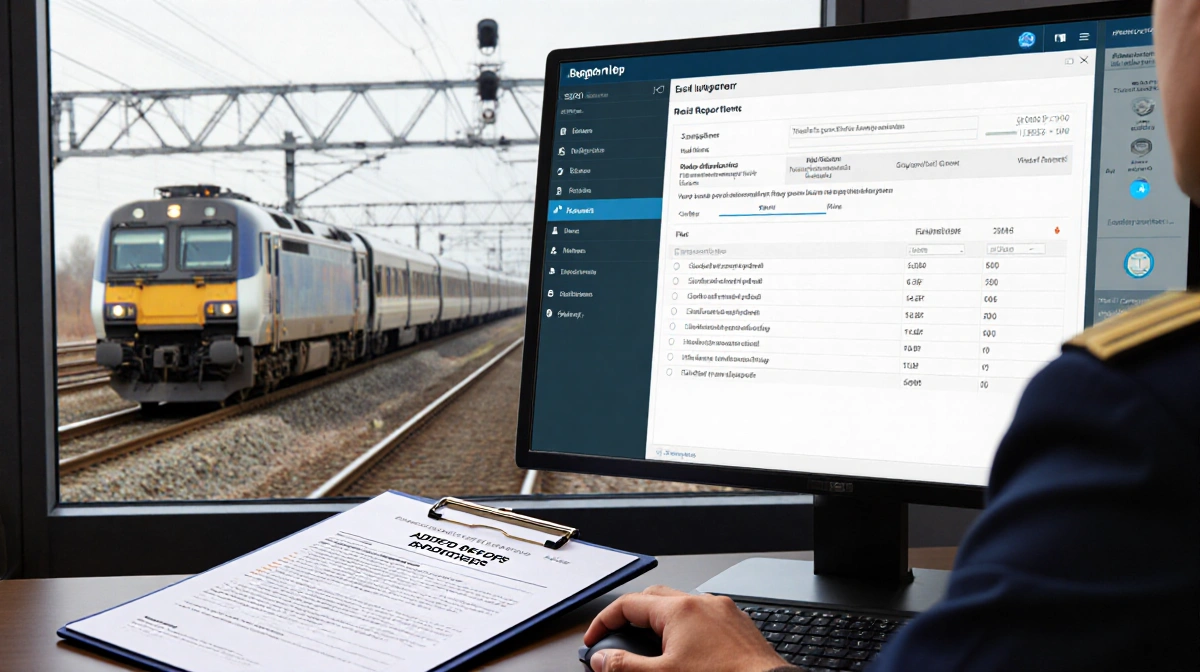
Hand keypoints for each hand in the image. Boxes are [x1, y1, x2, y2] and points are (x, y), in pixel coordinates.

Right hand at [583, 585, 790, 671]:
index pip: (628, 604)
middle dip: (631, 617)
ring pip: (681, 607)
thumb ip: (626, 667)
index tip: (595, 640)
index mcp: (680, 610)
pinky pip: (704, 618)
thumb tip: (602, 660)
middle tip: (618, 640)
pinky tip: (687, 652)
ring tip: (652, 650)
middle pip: (654, 598)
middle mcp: (703, 603)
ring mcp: (724, 612)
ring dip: (660, 623)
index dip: (604, 622)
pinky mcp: (739, 625)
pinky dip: (687, 629)